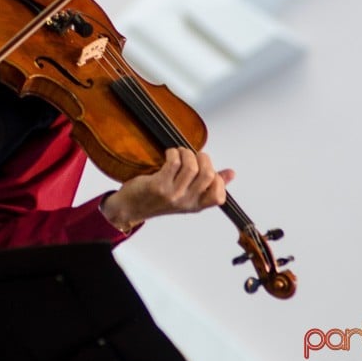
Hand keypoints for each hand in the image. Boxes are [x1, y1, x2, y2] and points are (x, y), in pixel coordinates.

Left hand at [100, 147, 234, 232]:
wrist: (130, 208)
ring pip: (190, 167)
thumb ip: (208, 184)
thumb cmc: (157, 199)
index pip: (218, 197)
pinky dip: (173, 153)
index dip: (218, 179)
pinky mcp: (158, 185)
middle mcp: (185, 202)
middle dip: (203, 158)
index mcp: (195, 206)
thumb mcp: (186, 196)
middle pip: (207, 175)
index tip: (208, 170)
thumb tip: (231, 174)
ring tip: (180, 152)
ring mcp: (172, 194)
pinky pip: (173, 163)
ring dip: (186, 153)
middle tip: (194, 155)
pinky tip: (170, 154)